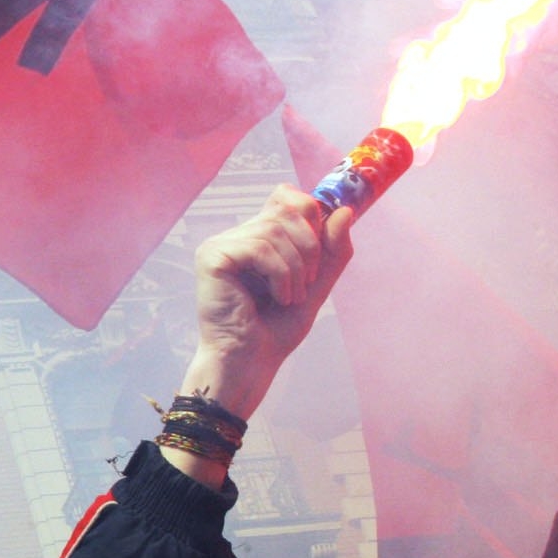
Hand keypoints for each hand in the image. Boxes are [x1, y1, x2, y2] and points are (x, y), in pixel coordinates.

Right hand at [178, 184, 357, 435]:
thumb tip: (345, 211)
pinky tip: (277, 297)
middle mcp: (237, 236)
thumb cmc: (276, 329)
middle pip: (286, 210)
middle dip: (310, 247)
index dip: (309, 214)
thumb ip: (332, 250)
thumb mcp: (316, 285)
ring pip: (275, 230)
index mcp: (258, 237)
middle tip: (306, 284)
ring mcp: (221, 245)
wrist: (251, 362)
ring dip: (296, 268)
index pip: (285, 196)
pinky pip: (259, 247)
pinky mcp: (212, 258)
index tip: (319, 249)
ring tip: (290, 298)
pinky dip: (279, 274)